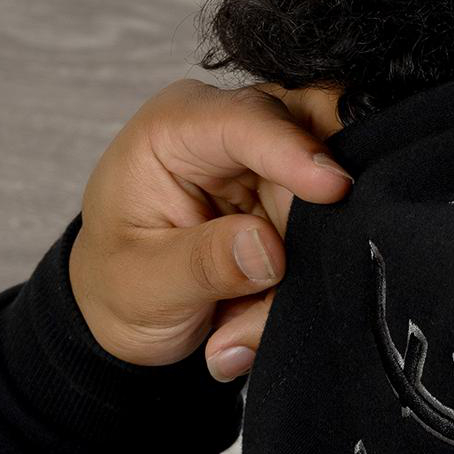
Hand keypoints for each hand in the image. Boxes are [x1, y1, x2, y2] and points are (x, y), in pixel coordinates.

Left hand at [67, 77, 349, 380]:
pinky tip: (246, 322)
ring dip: (297, 280)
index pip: (247, 120)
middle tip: (276, 300)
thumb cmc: (118, 283)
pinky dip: (296, 292)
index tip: (335, 188)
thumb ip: (204, 263)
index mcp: (176, 128)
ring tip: (236, 333)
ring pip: (324, 211)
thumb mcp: (145, 283)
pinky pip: (323, 244)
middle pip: (308, 151)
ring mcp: (265, 171)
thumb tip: (268, 248)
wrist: (123, 312)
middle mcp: (229, 135)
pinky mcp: (289, 207)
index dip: (294, 150)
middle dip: (310, 229)